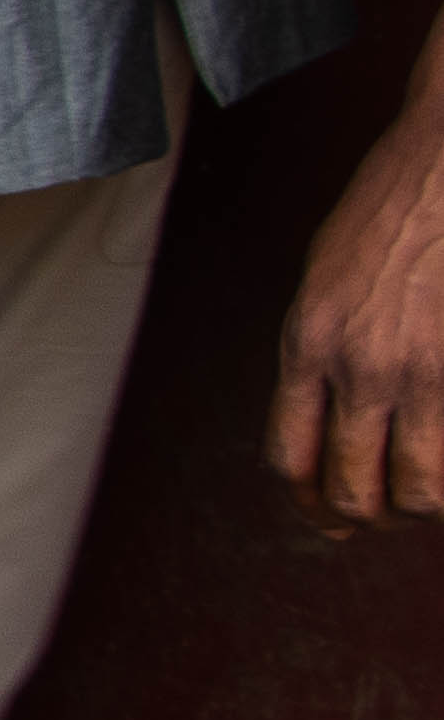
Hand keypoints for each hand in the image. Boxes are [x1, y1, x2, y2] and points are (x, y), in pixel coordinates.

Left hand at [272, 25, 443, 529]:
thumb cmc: (394, 203)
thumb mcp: (327, 275)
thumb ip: (322, 344)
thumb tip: (330, 408)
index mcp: (307, 342)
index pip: (290, 457)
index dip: (309, 499)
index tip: (330, 515)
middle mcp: (357, 365)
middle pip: (349, 488)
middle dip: (369, 516)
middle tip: (391, 515)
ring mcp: (422, 367)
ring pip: (417, 488)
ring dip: (422, 507)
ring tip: (433, 497)